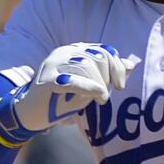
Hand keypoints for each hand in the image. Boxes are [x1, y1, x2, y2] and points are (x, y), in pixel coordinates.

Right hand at [0, 43, 138, 137]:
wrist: (31, 113)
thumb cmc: (62, 99)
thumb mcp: (89, 85)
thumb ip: (108, 74)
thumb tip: (131, 64)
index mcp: (75, 51)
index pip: (104, 50)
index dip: (117, 66)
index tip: (121, 84)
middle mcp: (64, 53)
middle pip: (98, 56)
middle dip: (108, 76)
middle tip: (106, 94)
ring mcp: (54, 64)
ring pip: (87, 66)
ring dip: (100, 85)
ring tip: (101, 99)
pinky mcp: (47, 81)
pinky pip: (73, 81)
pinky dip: (90, 88)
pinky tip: (98, 96)